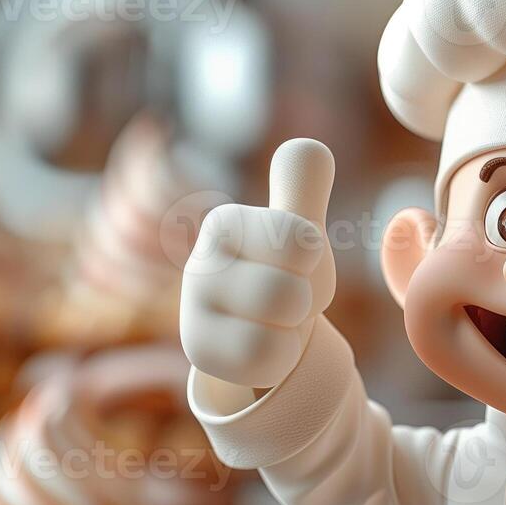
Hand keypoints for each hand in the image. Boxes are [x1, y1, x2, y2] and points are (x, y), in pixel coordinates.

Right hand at [180, 139, 336, 388]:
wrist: (254, 328)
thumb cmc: (279, 270)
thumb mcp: (297, 231)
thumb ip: (303, 187)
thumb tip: (309, 143)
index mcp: (224, 224)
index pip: (299, 241)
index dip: (313, 262)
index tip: (295, 264)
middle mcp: (198, 264)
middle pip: (289, 293)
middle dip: (303, 302)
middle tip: (285, 299)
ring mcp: (192, 313)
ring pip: (277, 331)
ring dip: (291, 332)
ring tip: (272, 322)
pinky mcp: (200, 355)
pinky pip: (267, 361)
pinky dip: (279, 359)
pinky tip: (262, 347)